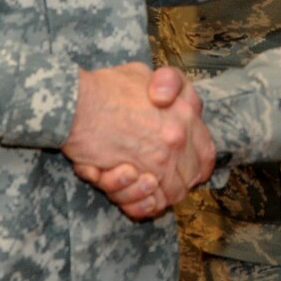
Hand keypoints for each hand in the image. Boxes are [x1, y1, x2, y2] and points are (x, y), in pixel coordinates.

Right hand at [68, 64, 214, 217]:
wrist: (74, 103)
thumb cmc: (105, 87)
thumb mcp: (144, 74)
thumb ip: (166, 85)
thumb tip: (166, 98)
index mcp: (185, 115)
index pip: (206, 154)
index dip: (196, 164)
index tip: (183, 166)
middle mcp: (176, 141)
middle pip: (189, 178)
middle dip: (175, 181)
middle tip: (154, 175)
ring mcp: (156, 162)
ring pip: (169, 195)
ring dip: (153, 192)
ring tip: (133, 177)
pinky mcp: (133, 180)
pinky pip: (147, 206)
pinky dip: (140, 204)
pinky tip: (126, 188)